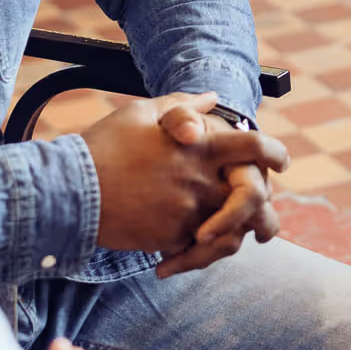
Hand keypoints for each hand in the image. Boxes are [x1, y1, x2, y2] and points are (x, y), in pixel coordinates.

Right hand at [79, 92, 287, 256]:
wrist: (68, 191)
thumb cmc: (104, 147)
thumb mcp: (141, 113)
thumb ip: (183, 106)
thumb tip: (212, 97)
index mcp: (201, 146)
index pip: (255, 147)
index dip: (276, 154)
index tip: (281, 163)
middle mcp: (202, 180)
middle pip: (254, 197)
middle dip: (264, 211)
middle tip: (263, 223)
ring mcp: (188, 212)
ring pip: (230, 231)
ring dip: (233, 236)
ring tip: (222, 238)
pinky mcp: (171, 239)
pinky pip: (200, 250)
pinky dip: (199, 252)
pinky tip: (186, 251)